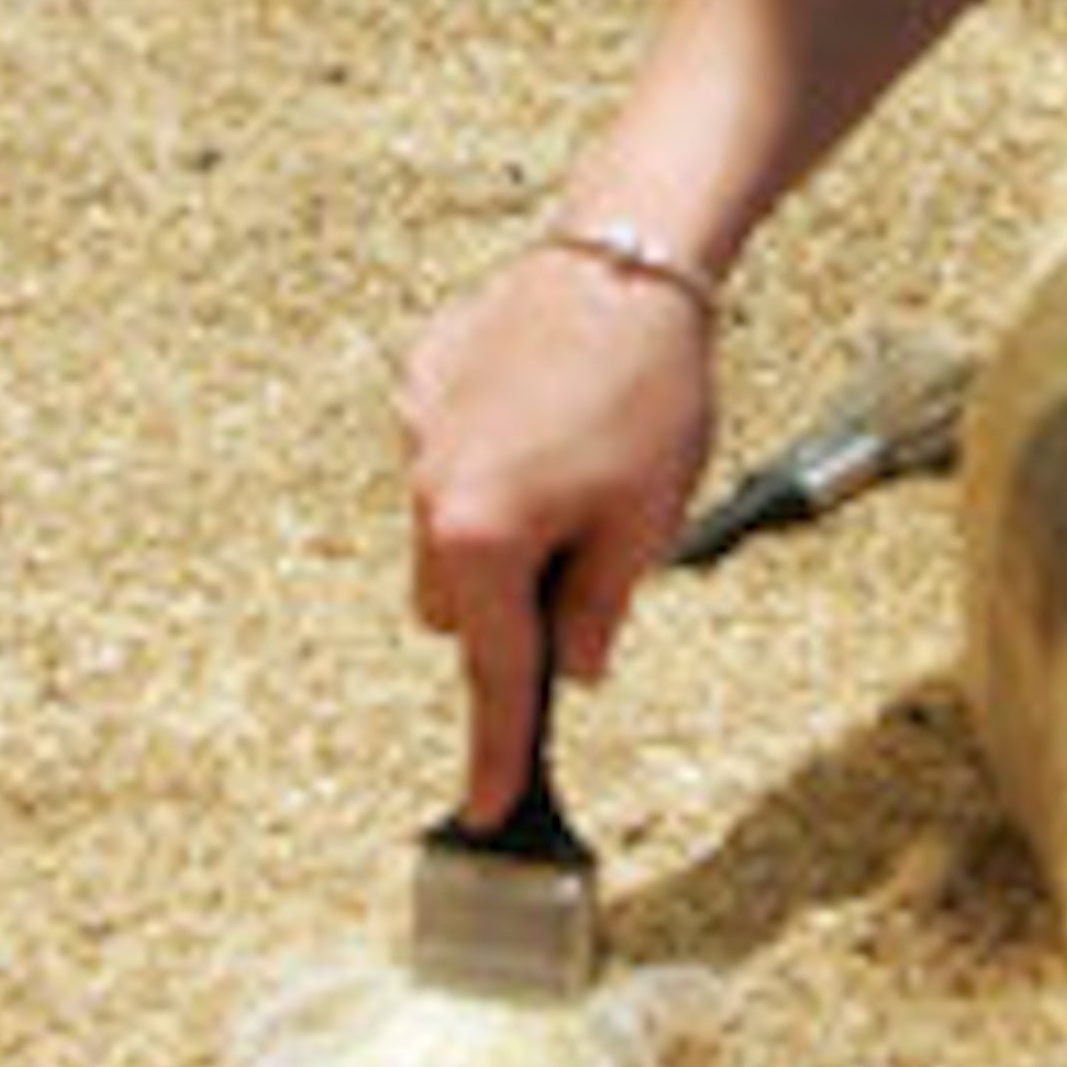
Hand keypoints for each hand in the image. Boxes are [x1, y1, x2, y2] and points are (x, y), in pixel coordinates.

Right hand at [400, 247, 718, 824]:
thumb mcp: (645, 525)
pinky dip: (486, 455)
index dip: (498, 749)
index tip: (485, 808)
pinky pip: (444, 452)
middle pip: (457, 604)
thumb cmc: (650, 391)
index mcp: (483, 543)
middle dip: (509, 606)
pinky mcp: (422, 378)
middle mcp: (429, 494)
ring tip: (579, 466)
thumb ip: (598, 611)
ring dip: (494, 530)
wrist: (628, 258)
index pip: (495, 673)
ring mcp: (416, 432)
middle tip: (588, 560)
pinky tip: (547, 410)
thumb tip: (574, 666)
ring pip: (444, 530)